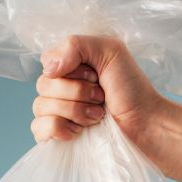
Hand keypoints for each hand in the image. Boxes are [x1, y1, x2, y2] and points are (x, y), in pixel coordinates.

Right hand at [31, 36, 164, 146]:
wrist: (144, 124)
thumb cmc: (131, 88)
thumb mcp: (109, 51)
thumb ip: (75, 46)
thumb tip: (48, 68)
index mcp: (69, 67)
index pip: (47, 62)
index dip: (70, 71)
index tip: (95, 76)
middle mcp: (59, 88)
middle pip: (43, 85)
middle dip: (77, 92)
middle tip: (100, 97)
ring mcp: (56, 113)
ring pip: (40, 106)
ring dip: (74, 111)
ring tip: (97, 115)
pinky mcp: (57, 136)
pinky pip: (38, 128)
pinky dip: (59, 128)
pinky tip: (78, 131)